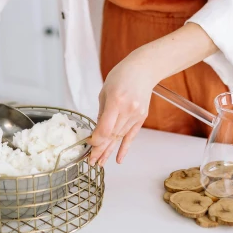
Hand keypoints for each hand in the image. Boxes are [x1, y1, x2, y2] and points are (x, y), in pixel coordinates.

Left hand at [89, 50, 157, 166]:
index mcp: (116, 101)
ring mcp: (136, 115)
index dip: (96, 140)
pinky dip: (124, 148)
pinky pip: (131, 136)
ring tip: (100, 162)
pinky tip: (118, 159)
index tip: (89, 145)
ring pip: (120, 137)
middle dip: (100, 150)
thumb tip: (97, 131)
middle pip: (112, 136)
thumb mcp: (105, 91)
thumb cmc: (121, 76)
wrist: (143, 70)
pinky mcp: (141, 117)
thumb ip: (102, 112)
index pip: (105, 129)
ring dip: (109, 151)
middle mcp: (128, 110)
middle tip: (91, 162)